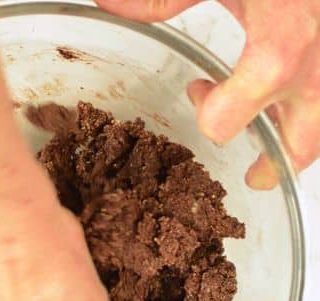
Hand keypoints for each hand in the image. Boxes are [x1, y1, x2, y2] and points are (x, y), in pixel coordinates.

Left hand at [96, 0, 319, 188]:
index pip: (231, 119)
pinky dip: (314, 109)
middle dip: (273, 165)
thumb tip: (110, 6)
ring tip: (277, 151)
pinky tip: (298, 99)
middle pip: (299, 147)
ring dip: (299, 143)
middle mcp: (318, 71)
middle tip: (255, 175)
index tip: (199, 89)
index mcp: (278, 50)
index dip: (211, 114)